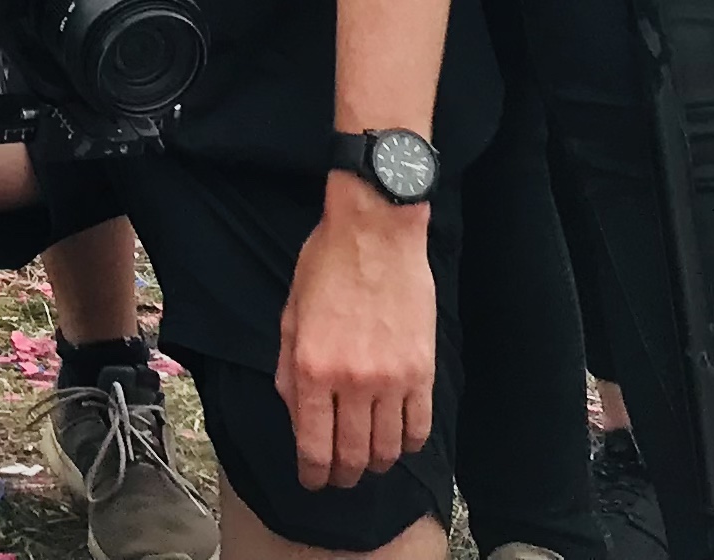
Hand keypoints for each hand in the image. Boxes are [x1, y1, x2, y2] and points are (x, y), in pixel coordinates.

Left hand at [277, 179, 435, 491]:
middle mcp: (353, 381)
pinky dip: (410, 444)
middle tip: (340, 477)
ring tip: (369, 463)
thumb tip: (298, 417)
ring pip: (389, 449)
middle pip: (352, 455)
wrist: (375, 232)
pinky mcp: (423, 371)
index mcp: (312, 367)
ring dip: (377, 464)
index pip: (313, 445)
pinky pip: (420, 426)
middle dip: (343, 475)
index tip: (312, 482)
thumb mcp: (290, 316)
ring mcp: (392, 379)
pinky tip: (399, 442)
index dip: (312, 474)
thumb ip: (290, 372)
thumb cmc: (326, 266)